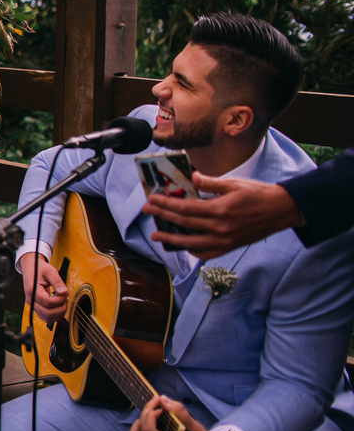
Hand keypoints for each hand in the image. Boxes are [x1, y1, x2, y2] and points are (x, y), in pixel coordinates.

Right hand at [19, 252, 68, 323]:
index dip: (60, 300)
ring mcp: (33, 305)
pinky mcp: (36, 308)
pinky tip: (59, 306)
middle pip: (48, 313)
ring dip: (59, 313)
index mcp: (33, 290)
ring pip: (47, 318)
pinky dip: (55, 316)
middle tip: (65, 298)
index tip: (65, 292)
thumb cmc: (39, 269)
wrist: (30, 268)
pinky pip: (46, 318)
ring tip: (63, 302)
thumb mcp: (50, 271)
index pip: (48, 302)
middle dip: (61, 308)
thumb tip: (64, 293)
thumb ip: (57, 281)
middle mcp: (31, 300)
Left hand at [128, 394, 217, 430]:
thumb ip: (178, 412)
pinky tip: (150, 420)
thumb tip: (162, 399)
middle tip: (157, 401)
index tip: (161, 405)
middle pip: (141, 429)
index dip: (151, 413)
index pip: (148, 429)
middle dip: (147, 412)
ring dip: (142, 420)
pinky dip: (140, 427)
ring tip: (153, 411)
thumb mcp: (193, 425)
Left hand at [144, 173, 302, 259]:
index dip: (165, 205)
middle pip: (184, 224)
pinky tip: (184, 245)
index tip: (152, 200)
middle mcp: (220, 228)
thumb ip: (210, 183)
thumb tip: (192, 177)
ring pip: (191, 244)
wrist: (282, 210)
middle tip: (148, 211)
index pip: (184, 209)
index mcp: (220, 210)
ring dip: (171, 239)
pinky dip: (192, 250)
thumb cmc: (258, 194)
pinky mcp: (230, 247)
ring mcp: (224, 240)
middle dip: (162, 217)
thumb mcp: (234, 183)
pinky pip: (206, 253)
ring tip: (157, 235)